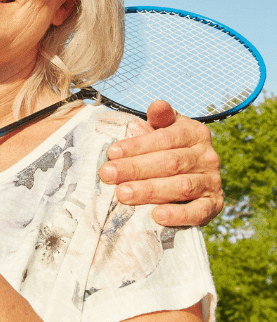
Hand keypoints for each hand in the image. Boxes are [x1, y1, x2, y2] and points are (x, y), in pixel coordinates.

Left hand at [98, 101, 221, 226]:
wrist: (195, 174)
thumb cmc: (169, 147)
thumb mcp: (165, 128)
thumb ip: (159, 118)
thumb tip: (156, 105)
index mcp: (194, 133)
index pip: (164, 138)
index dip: (137, 145)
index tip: (111, 152)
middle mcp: (207, 156)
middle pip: (170, 163)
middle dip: (135, 169)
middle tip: (108, 174)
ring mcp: (213, 181)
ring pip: (181, 186)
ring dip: (150, 191)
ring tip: (123, 194)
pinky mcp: (214, 205)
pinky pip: (198, 212)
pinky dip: (178, 215)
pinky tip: (157, 216)